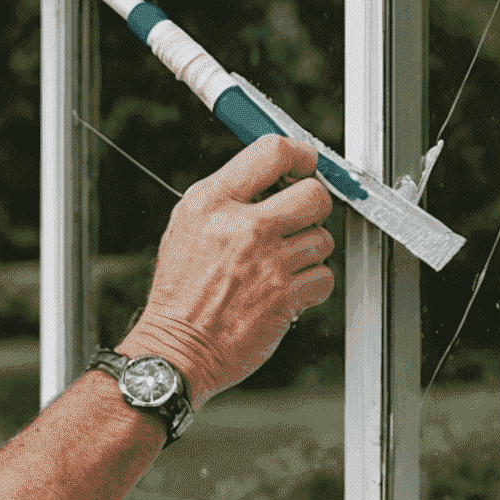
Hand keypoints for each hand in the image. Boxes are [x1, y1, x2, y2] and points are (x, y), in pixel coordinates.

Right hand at [117, 136, 335, 407]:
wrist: (176, 347)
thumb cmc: (179, 292)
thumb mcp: (186, 227)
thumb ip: (226, 198)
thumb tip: (272, 176)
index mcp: (210, 202)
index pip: (271, 152)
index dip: (300, 155)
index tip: (306, 163)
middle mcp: (241, 226)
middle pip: (313, 193)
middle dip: (313, 206)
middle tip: (299, 218)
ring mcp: (267, 261)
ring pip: (323, 238)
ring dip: (308, 251)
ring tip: (280, 264)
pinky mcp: (286, 295)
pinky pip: (324, 276)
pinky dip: (310, 284)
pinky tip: (285, 289)